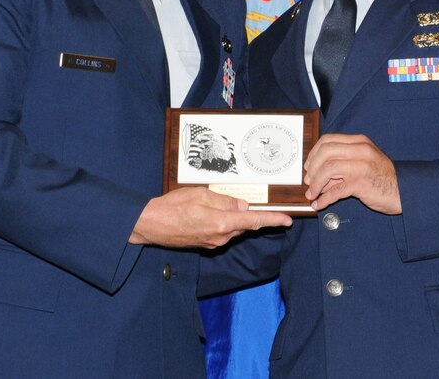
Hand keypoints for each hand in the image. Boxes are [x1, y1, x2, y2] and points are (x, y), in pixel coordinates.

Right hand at [129, 187, 291, 248]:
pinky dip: (221, 221)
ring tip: (213, 203)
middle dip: (247, 213)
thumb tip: (243, 206)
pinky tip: (207, 212)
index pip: (254, 221)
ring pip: (232, 228)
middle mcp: (221, 236)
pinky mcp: (206, 244)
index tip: (288, 220)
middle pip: (243, 224)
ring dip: (231, 217)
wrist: (150, 225)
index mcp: (222, 222)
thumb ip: (224, 200)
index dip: (273, 220)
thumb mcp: (200, 195)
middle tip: (244, 200)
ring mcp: (213, 243)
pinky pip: (221, 231)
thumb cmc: (172, 207)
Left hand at [304, 133, 400, 213]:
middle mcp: (359, 150)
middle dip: (312, 168)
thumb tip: (318, 174)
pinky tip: (319, 205)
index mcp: (359, 142)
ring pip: (327, 170)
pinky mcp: (361, 183)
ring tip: (312, 194)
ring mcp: (360, 166)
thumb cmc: (383, 177)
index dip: (314, 153)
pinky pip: (335, 191)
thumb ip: (343, 164)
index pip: (328, 140)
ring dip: (315, 184)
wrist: (404, 190)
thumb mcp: (364, 162)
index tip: (308, 165)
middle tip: (308, 180)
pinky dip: (323, 199)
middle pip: (325, 153)